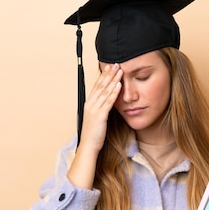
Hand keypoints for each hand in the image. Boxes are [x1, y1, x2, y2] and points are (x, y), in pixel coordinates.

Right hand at [68, 64, 121, 188]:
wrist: (89, 146)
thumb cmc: (94, 135)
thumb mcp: (97, 119)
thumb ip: (101, 110)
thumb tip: (107, 103)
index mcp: (90, 104)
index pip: (97, 86)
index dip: (104, 76)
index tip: (110, 67)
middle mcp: (91, 104)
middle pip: (100, 85)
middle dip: (108, 74)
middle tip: (116, 63)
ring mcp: (94, 110)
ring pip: (104, 91)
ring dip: (113, 80)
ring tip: (120, 70)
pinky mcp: (100, 116)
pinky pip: (108, 102)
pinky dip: (113, 92)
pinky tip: (119, 85)